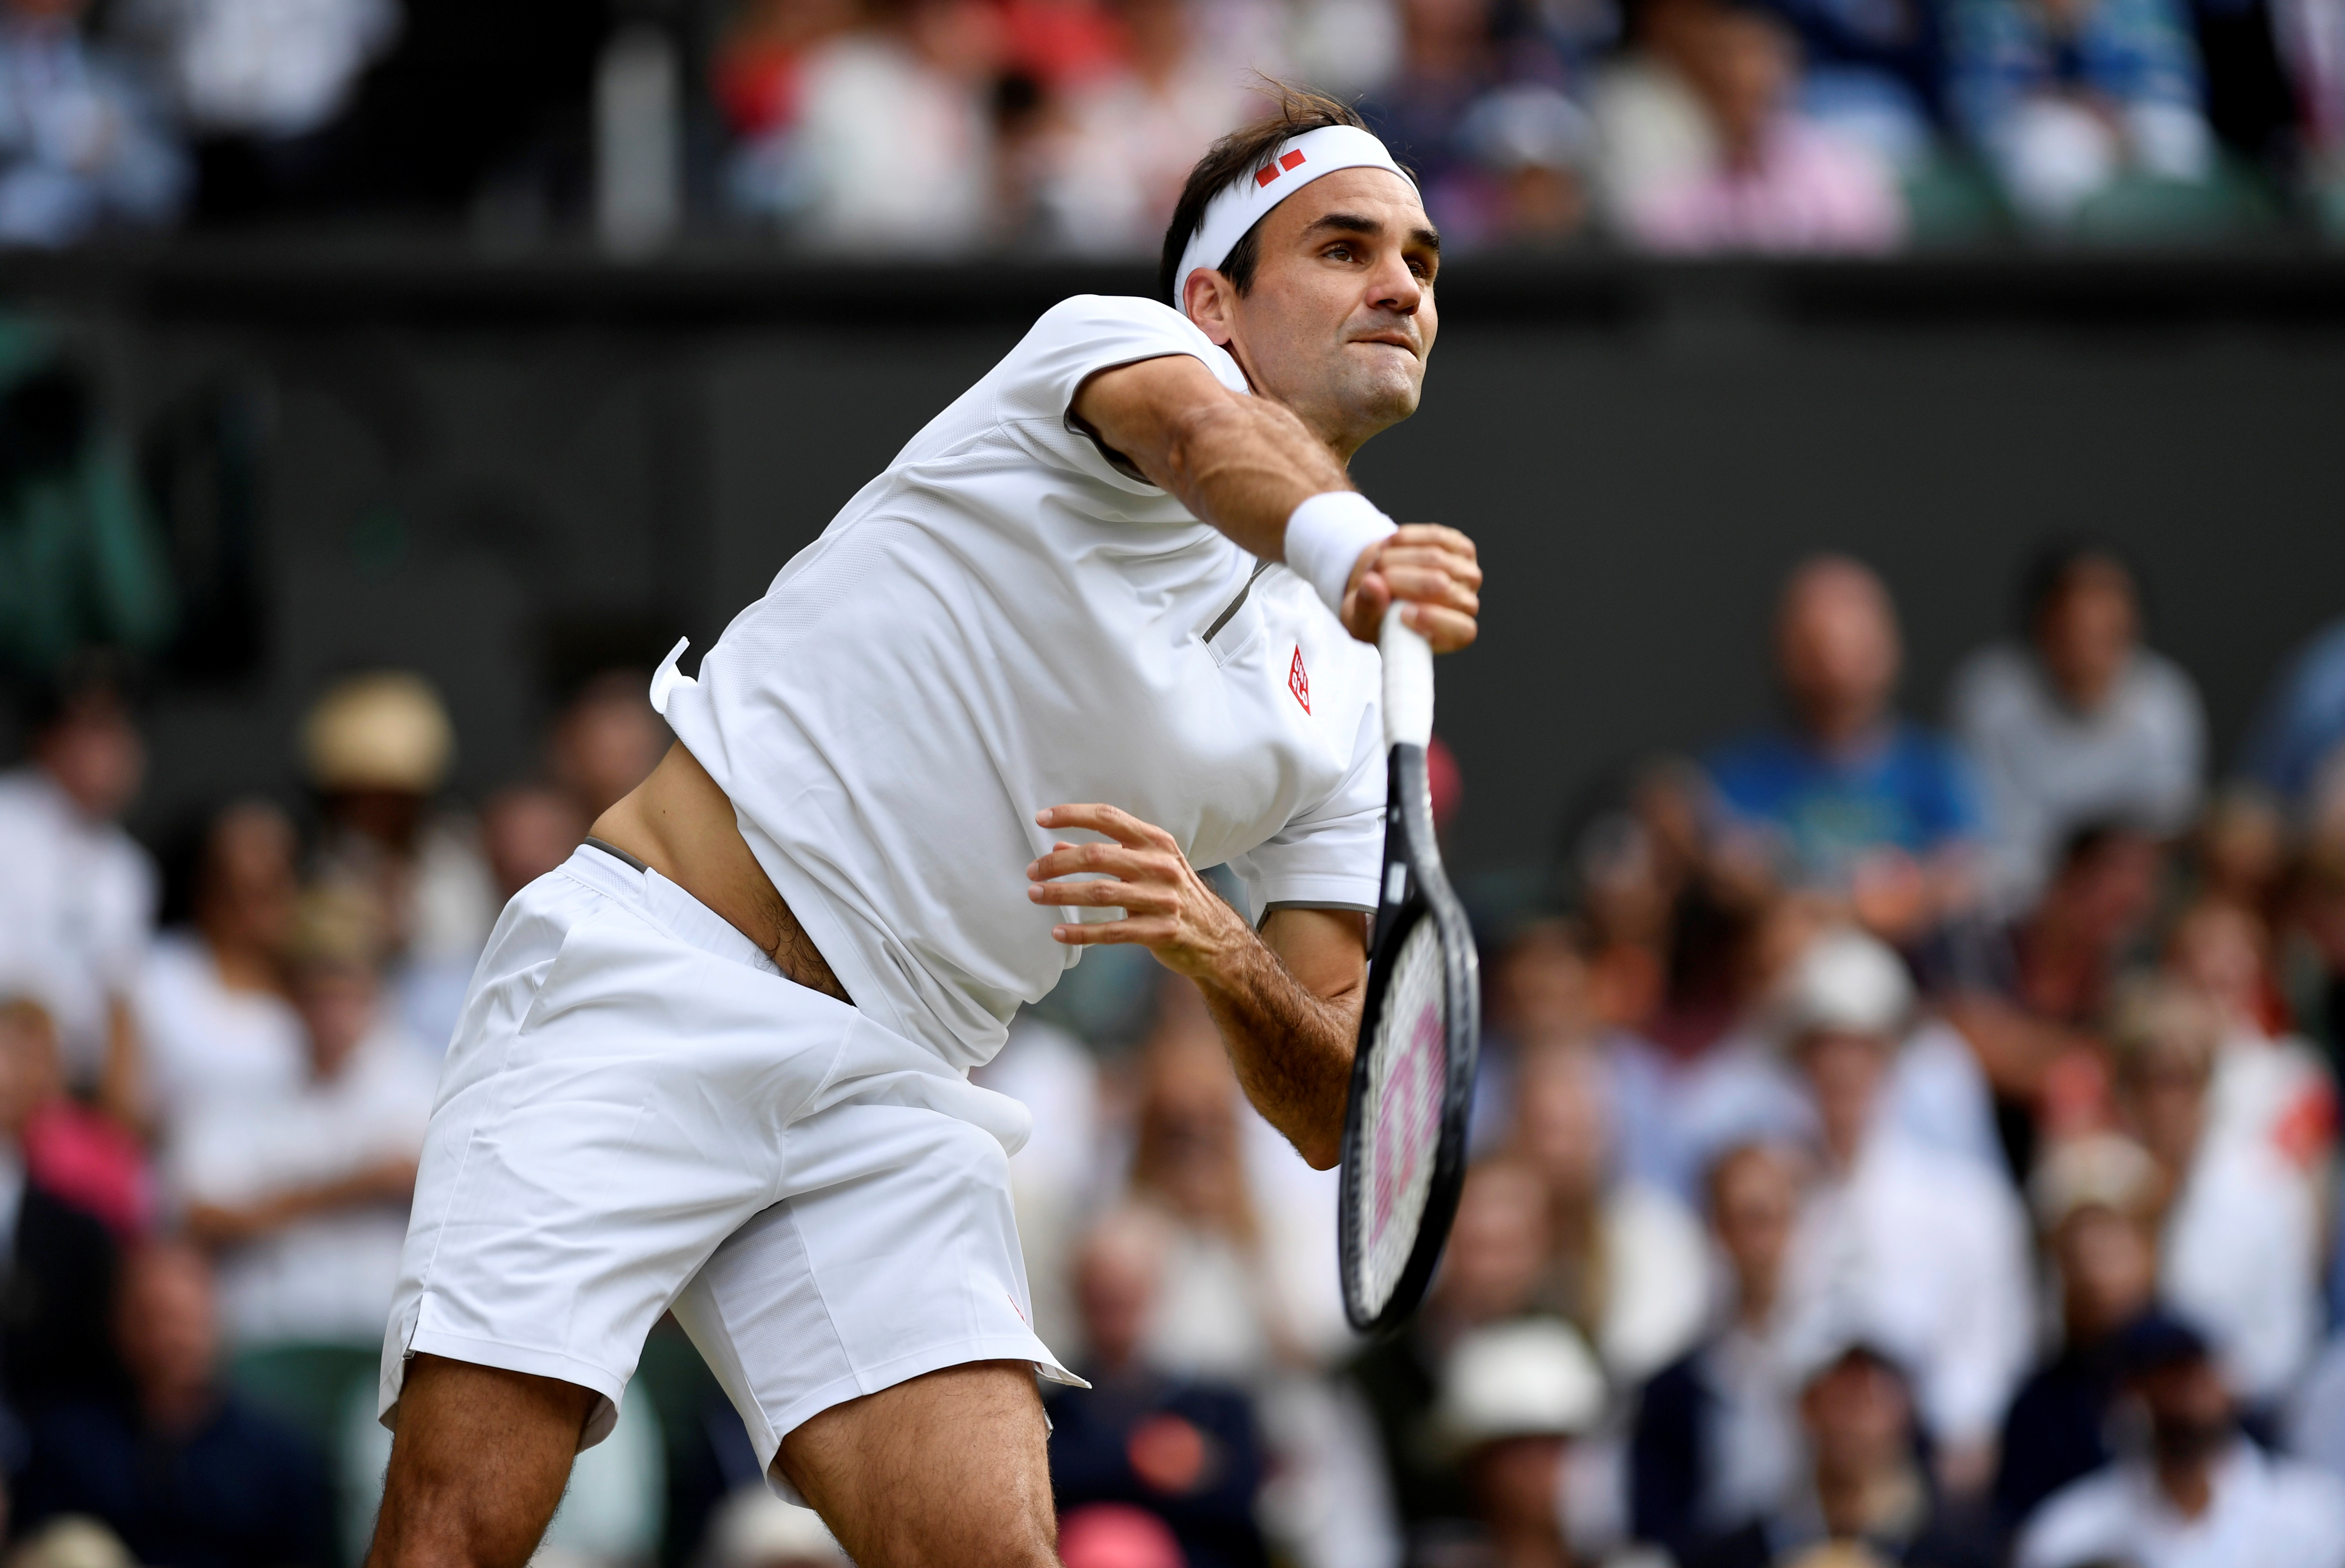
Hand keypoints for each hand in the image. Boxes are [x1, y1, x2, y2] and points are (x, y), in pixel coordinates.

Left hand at [1026, 804, 1249, 976]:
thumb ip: (1107, 854)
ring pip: (1100, 892)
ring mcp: (1163, 899)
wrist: (1217, 937)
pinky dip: (1081, 932)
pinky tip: (1058, 932)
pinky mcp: (1161, 931)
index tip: (1040, 819)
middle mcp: (1161, 865)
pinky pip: (1112, 932)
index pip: (1108, 818)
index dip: (1071, 815)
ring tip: (1035, 896)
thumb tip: (1057, 847)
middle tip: (1031, 871)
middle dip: (1057, 863)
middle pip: (1097, 855)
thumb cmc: (1174, 895)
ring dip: (1061, 894)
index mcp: (1157, 842)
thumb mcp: (1148, 866)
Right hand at [1340, 523, 1479, 650]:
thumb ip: (1367, 609)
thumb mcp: (1361, 621)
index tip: (1404, 614)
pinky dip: (1406, 539)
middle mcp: (1466, 606)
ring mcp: (1467, 574)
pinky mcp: (1461, 548)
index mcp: (1451, 636)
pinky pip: (1435, 536)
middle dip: (1400, 580)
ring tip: (1378, 564)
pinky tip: (1391, 546)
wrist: (1383, 584)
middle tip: (1374, 579)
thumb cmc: (1376, 613)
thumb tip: (1373, 585)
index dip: (1436, 620)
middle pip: (1443, 587)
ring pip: (1435, 558)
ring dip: (1397, 558)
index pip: (1462, 630)